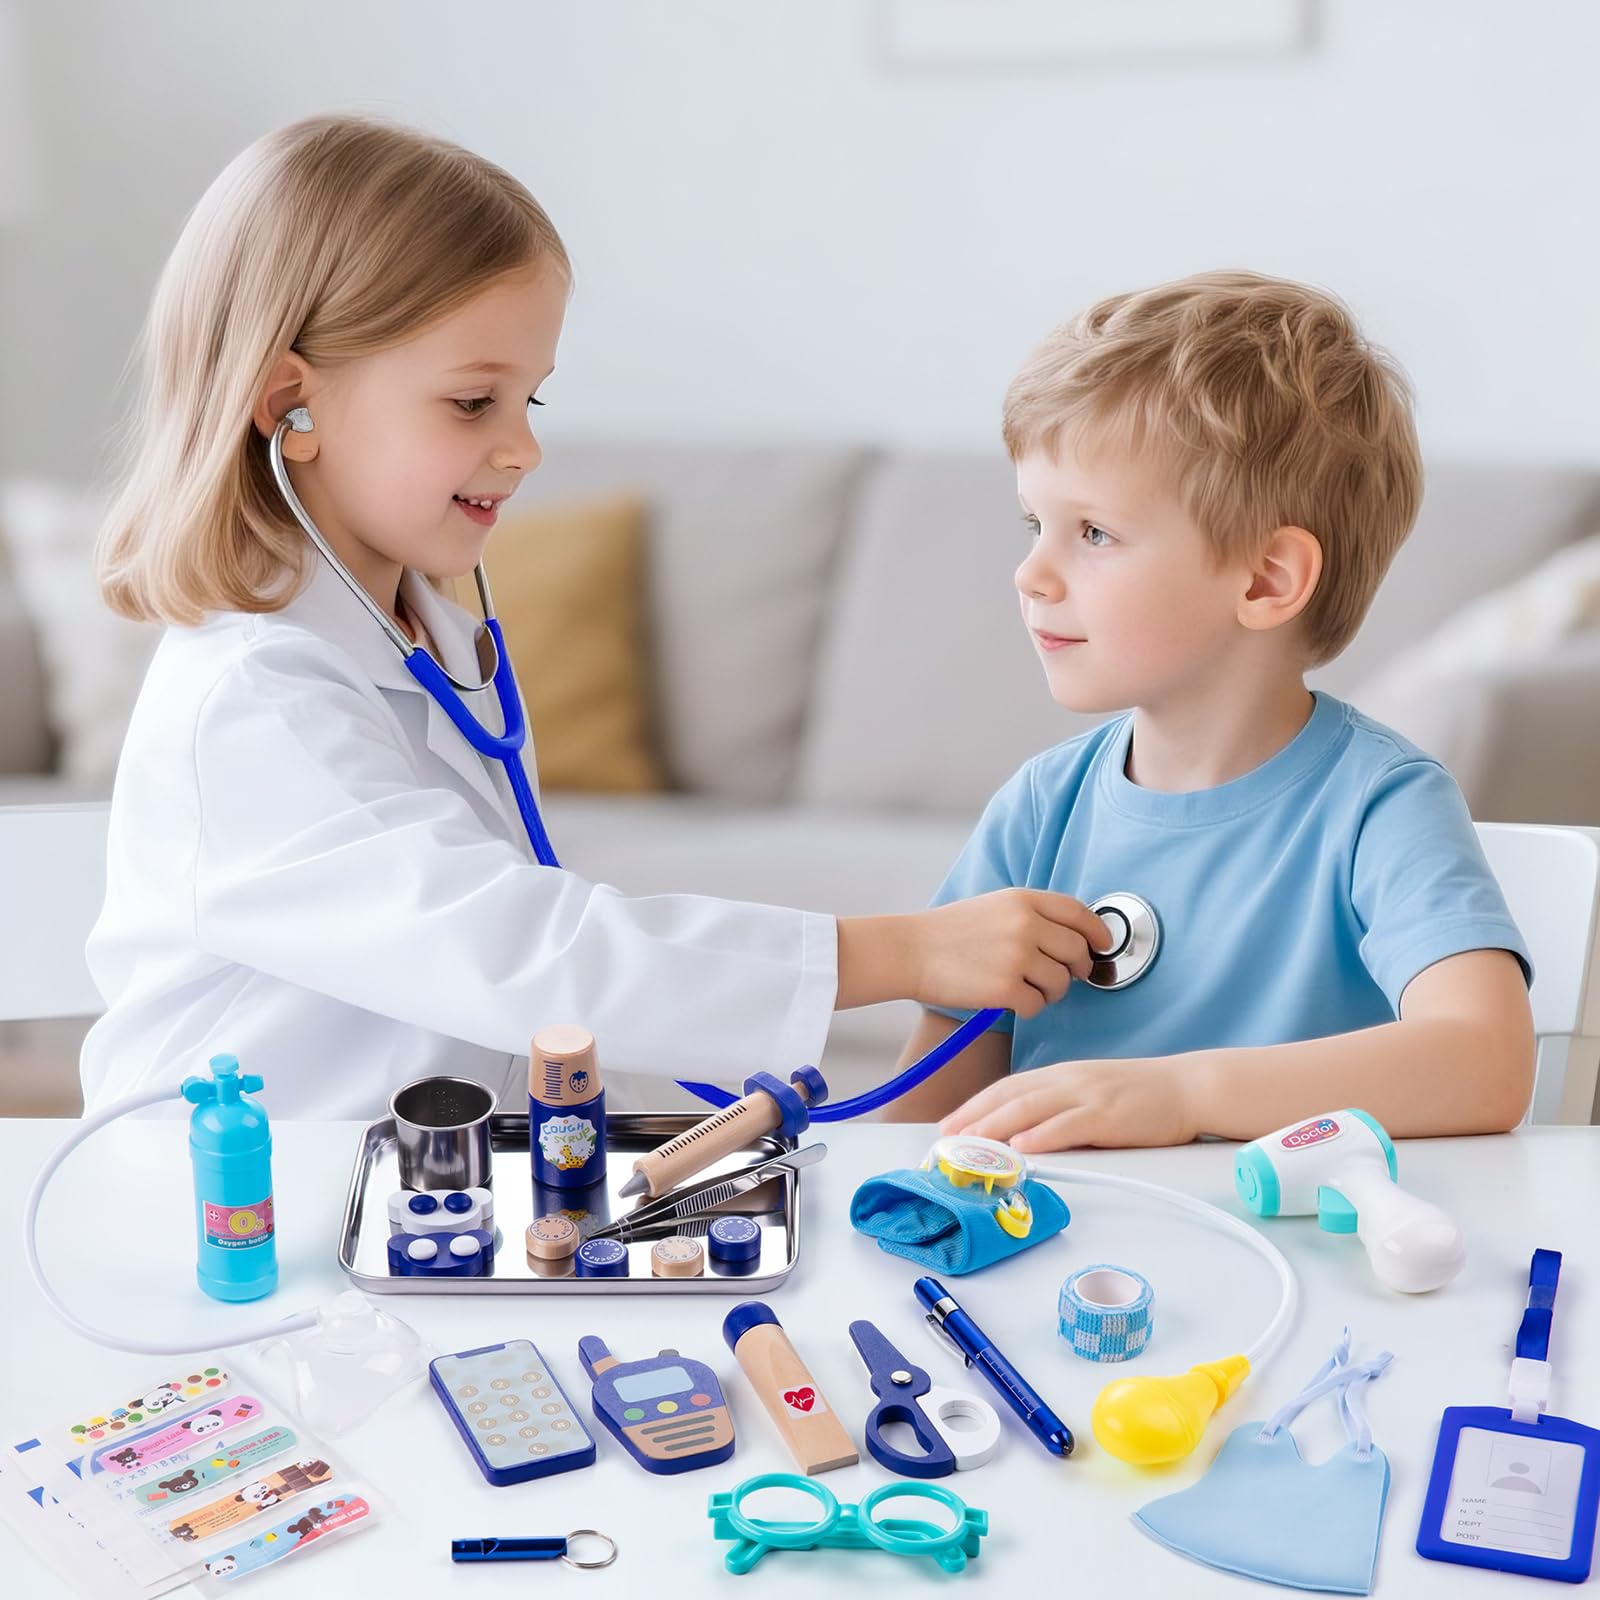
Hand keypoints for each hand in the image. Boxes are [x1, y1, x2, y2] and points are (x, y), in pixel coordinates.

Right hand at [910, 890, 1110, 1016]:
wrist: (910, 950)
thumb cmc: (950, 932)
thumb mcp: (995, 906)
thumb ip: (1033, 915)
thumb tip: (1077, 938)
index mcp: (1023, 899)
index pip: (1078, 912)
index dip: (1098, 932)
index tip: (1102, 946)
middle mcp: (1025, 924)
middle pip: (1077, 952)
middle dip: (1075, 970)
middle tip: (1060, 977)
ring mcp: (1016, 957)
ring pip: (1060, 983)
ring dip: (1048, 992)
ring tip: (1022, 987)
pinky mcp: (1005, 988)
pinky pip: (1037, 1006)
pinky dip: (1026, 1008)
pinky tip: (1005, 999)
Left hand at [939, 1056, 1196, 1151]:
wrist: (1187, 1087)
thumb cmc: (1140, 1094)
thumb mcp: (1090, 1091)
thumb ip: (1058, 1106)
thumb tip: (1023, 1132)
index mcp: (1060, 1074)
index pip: (1007, 1087)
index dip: (974, 1105)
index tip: (949, 1123)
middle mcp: (1068, 1080)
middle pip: (1010, 1096)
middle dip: (974, 1116)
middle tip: (946, 1137)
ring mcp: (1087, 1095)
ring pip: (1032, 1108)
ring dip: (996, 1127)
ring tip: (970, 1142)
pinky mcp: (1109, 1114)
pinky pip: (1070, 1124)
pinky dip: (1043, 1135)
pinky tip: (1023, 1146)